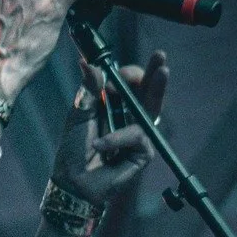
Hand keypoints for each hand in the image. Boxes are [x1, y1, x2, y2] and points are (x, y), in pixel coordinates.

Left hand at [51, 48, 166, 208]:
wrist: (73, 180)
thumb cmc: (74, 149)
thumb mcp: (80, 114)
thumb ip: (88, 88)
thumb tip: (86, 62)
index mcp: (114, 106)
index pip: (129, 84)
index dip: (128, 74)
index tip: (118, 72)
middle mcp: (129, 117)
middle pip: (147, 92)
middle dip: (155, 72)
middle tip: (161, 56)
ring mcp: (138, 135)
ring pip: (152, 109)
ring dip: (157, 89)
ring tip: (163, 71)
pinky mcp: (142, 153)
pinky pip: (136, 136)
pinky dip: (117, 138)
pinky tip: (101, 145)